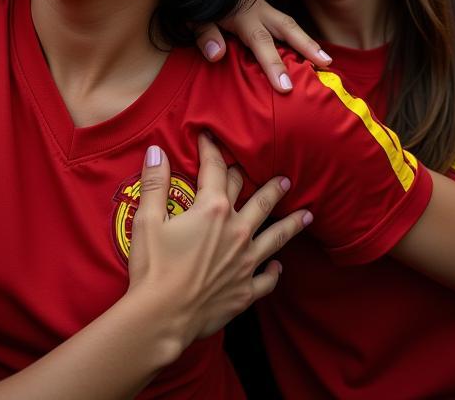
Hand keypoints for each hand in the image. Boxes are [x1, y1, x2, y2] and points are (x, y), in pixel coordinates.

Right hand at [127, 134, 310, 345]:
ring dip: (290, 222)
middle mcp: (236, 231)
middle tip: (280, 176)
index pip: (216, 169)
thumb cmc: (153, 266)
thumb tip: (158, 150)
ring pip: (275, 236)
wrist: (163, 317)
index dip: (212, 150)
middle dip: (264, 184)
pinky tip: (279, 267)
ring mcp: (245, 262)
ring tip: (306, 214)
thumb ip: (156, 182)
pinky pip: (267, 279)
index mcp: (212, 209)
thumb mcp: (148, 218)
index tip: (210, 137)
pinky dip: (274, 271)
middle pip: (255, 199)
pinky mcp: (245, 290)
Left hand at [193, 0, 331, 91]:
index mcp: (241, 14)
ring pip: (289, 24)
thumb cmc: (202, 5)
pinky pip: (285, 25)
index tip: (285, 87)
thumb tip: (217, 54)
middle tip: (326, 64)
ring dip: (308, 42)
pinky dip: (299, 38)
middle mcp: (258, 11)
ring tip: (327, 61)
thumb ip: (205, 34)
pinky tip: (310, 53)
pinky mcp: (265, 10)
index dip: (273, 64)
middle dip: (307, 46)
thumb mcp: (195, 17)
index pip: (260, 41)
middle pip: (286, 27)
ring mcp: (264, 9)